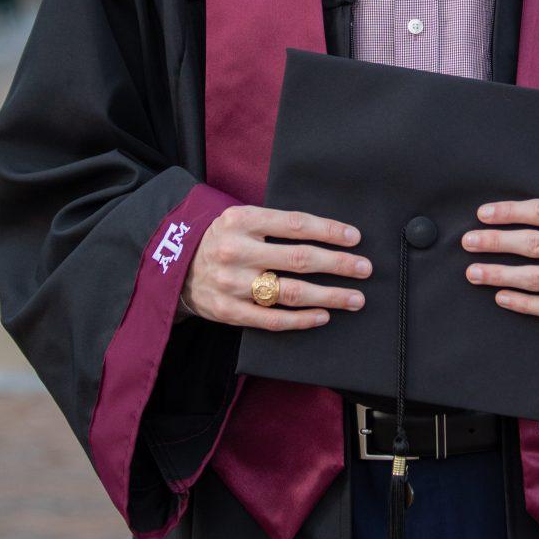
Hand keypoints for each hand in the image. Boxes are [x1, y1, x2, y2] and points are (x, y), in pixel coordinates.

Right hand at [181, 206, 371, 329]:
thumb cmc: (222, 238)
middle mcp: (237, 251)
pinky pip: (272, 319)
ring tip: (354, 297)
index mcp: (242, 220)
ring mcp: (232, 283)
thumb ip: (275, 224)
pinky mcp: (228, 312)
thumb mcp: (241, 218)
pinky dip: (301, 319)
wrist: (173, 267)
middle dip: (338, 264)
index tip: (355, 237)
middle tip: (364, 268)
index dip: (328, 230)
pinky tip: (323, 316)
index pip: (295, 224)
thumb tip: (327, 232)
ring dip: (328, 296)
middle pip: (299, 258)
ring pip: (290, 292)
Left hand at [462, 199, 538, 319]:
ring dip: (501, 275)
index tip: (483, 214)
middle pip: (536, 245)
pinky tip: (500, 296)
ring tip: (475, 271)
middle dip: (496, 243)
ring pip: (538, 279)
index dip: (510, 213)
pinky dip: (522, 303)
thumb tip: (508, 215)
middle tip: (469, 242)